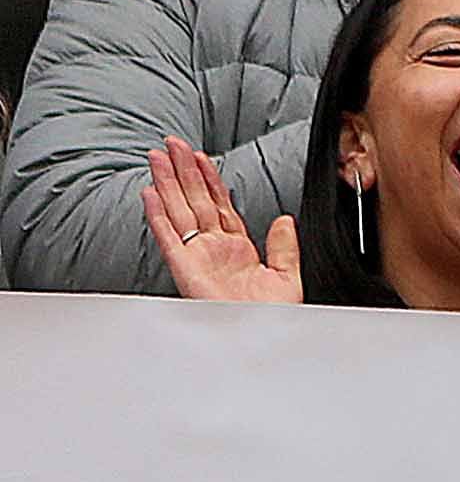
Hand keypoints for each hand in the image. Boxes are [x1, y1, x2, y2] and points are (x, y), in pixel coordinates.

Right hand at [144, 138, 300, 302]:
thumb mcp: (287, 274)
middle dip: (183, 171)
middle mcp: (214, 249)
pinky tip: (150, 195)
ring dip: (167, 184)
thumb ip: (284, 245)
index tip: (201, 157)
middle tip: (172, 144)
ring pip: (179, 211)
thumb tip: (284, 220)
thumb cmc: (273, 316)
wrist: (265, 338)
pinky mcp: (185, 268)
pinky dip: (158, 216)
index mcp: (237, 249)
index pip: (219, 205)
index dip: (209, 179)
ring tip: (157, 158)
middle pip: (194, 201)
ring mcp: (198, 256)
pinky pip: (169, 237)